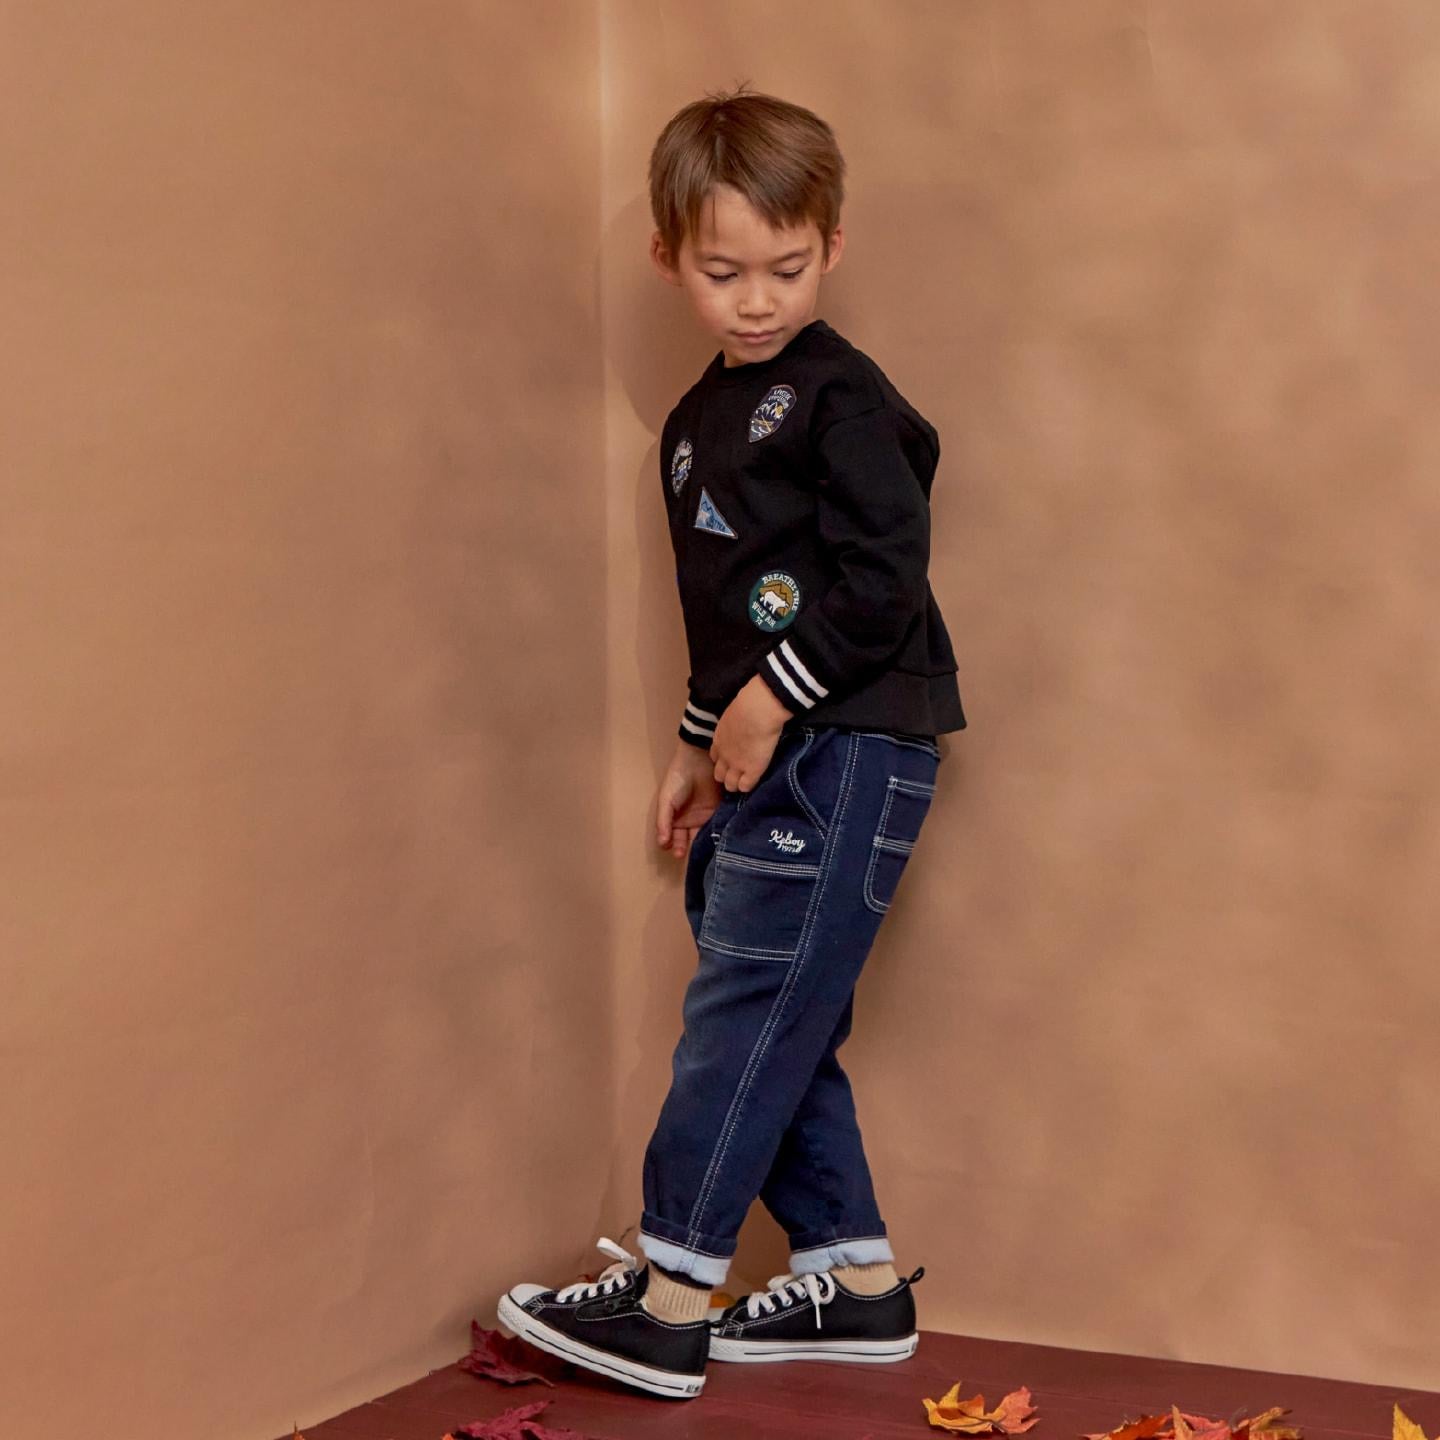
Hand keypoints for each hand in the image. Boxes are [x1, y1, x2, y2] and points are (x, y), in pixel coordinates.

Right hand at [656, 742, 722, 859]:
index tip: (674, 851)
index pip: (673, 838)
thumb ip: (663, 821)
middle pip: (688, 841)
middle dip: (686, 849)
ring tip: (701, 851)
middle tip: (685, 854)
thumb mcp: (666, 800)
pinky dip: (716, 835)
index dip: (673, 846)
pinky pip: (717, 828)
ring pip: (703, 837)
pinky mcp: (719, 813)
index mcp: (674, 819)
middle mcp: (689, 821)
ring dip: (702, 845)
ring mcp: (705, 818)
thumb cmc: (678, 778)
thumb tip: (662, 843)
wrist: (698, 760)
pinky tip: (715, 842)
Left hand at [710, 675, 789, 792]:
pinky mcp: (751, 771)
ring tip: (746, 781)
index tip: (731, 759)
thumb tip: (743, 718)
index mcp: (719, 740)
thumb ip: (735, 722)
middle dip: (726, 775)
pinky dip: (749, 786)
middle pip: (719, 774)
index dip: (723, 760)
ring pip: (730, 785)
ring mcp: (736, 765)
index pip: (715, 758)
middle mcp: (724, 756)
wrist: (756, 712)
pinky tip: (755, 780)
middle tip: (738, 773)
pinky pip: (745, 787)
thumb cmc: (747, 705)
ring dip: (736, 784)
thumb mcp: (734, 715)